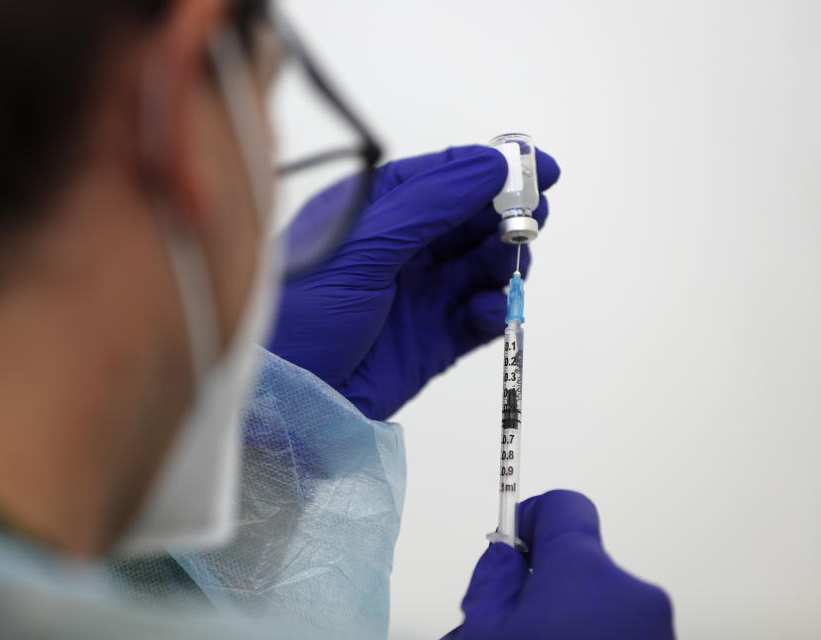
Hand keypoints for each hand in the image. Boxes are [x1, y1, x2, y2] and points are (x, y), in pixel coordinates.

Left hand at [268, 145, 560, 419]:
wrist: (280, 398)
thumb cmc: (298, 312)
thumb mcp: (361, 247)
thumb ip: (428, 204)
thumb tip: (488, 164)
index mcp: (374, 213)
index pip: (443, 178)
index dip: (492, 170)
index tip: (540, 169)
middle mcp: (399, 250)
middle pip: (470, 221)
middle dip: (504, 217)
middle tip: (530, 221)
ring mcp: (417, 297)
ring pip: (480, 268)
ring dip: (502, 262)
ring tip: (507, 265)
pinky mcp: (430, 343)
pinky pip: (477, 320)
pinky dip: (492, 312)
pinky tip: (487, 311)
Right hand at [446, 491, 674, 639]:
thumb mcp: (485, 632)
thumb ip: (492, 581)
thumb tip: (503, 559)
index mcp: (585, 573)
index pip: (564, 506)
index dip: (531, 517)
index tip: (514, 538)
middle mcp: (632, 593)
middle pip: (578, 562)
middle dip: (545, 584)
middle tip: (515, 621)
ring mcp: (656, 627)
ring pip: (600, 602)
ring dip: (570, 618)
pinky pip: (621, 629)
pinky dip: (594, 637)